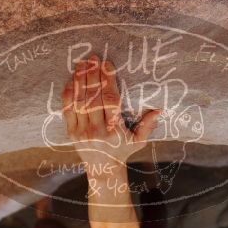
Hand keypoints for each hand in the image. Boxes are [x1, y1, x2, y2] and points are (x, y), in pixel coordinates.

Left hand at [62, 55, 160, 170]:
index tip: (107, 65)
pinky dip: (69, 94)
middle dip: (92, 76)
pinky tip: (72, 80)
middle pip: (93, 98)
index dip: (108, 81)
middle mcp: (96, 131)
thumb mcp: (139, 140)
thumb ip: (148, 125)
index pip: (110, 101)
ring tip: (81, 64)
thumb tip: (160, 109)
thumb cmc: (123, 150)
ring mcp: (82, 132)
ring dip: (80, 81)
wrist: (103, 169)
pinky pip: (68, 110)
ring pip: (79, 102)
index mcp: (114, 131)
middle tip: (92, 58)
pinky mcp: (71, 133)